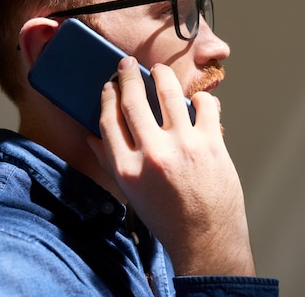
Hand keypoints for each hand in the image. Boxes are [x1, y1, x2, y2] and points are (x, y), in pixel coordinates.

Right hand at [87, 57, 255, 275]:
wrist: (206, 239)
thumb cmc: (167, 219)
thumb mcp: (131, 195)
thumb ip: (111, 163)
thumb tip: (92, 138)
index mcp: (127, 169)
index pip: (109, 120)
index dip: (107, 97)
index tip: (109, 86)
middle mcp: (153, 154)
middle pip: (133, 100)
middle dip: (128, 76)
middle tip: (127, 65)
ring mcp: (184, 146)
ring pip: (168, 93)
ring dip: (161, 75)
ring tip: (159, 71)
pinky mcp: (212, 144)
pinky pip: (206, 105)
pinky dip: (201, 98)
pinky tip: (197, 100)